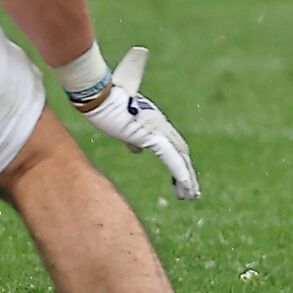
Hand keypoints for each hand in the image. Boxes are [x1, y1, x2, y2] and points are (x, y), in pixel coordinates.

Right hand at [71, 47, 200, 199]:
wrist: (98, 96)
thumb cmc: (105, 107)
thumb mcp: (122, 127)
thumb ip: (132, 139)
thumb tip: (138, 150)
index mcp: (155, 122)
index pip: (173, 146)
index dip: (180, 163)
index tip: (183, 181)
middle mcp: (161, 124)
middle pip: (181, 152)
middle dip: (188, 173)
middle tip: (194, 193)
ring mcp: (158, 129)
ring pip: (180, 157)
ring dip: (188, 178)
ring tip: (192, 197)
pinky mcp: (152, 135)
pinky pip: (171, 158)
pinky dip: (180, 173)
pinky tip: (187, 186)